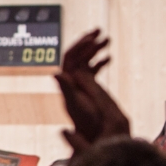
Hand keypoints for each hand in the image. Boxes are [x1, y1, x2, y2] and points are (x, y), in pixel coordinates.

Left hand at [55, 32, 128, 152]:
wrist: (91, 135)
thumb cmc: (84, 122)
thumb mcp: (75, 104)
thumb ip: (66, 88)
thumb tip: (55, 73)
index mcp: (67, 81)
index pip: (69, 56)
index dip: (80, 44)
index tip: (94, 36)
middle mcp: (71, 80)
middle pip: (76, 54)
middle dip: (88, 41)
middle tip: (101, 31)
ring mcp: (78, 83)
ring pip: (84, 60)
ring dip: (94, 49)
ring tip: (108, 40)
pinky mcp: (86, 87)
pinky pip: (90, 69)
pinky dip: (98, 61)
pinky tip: (109, 58)